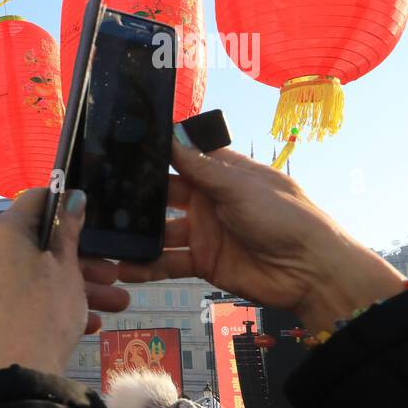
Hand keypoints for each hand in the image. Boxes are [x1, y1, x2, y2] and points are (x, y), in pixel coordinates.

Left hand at [0, 188, 128, 375]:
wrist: (14, 374)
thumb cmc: (45, 313)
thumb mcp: (66, 268)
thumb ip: (68, 230)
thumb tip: (72, 196)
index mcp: (1, 232)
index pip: (34, 200)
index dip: (65, 204)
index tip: (90, 220)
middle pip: (37, 243)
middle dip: (80, 258)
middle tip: (113, 273)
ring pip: (34, 273)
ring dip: (75, 285)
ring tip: (115, 303)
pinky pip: (21, 295)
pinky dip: (52, 303)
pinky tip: (90, 322)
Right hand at [116, 127, 404, 333]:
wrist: (310, 271)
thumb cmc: (285, 218)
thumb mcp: (241, 187)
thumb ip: (202, 167)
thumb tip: (171, 136)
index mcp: (221, 173)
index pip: (180, 158)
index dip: (151, 156)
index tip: (115, 152)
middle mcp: (208, 199)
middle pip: (163, 195)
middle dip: (135, 198)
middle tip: (97, 200)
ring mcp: (203, 232)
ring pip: (160, 231)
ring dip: (136, 235)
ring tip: (103, 239)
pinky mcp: (202, 262)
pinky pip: (168, 262)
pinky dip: (147, 266)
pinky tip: (124, 268)